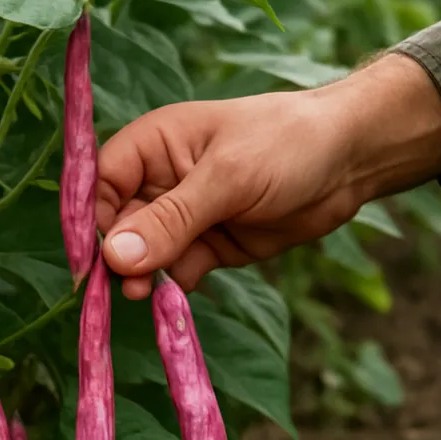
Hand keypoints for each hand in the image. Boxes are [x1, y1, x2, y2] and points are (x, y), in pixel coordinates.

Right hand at [97, 54, 440, 297]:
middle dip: (119, 255)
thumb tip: (115, 257)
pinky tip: (177, 294)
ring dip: (145, 275)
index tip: (90, 258)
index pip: (102, 183)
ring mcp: (185, 216)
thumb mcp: (226, 178)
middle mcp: (162, 180)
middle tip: (127, 285)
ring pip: (147, 254)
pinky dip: (174, 285)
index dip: (92, 219)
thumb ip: (171, 219)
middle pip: (119, 224)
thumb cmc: (286, 145)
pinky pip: (177, 270)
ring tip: (146, 293)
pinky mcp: (209, 245)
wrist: (350, 161)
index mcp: (154, 145)